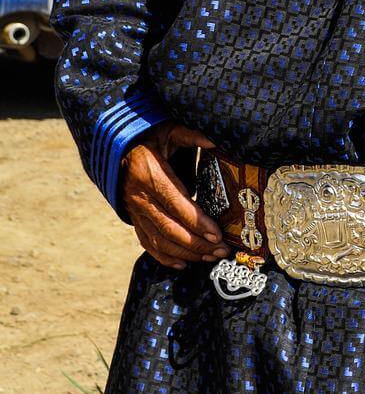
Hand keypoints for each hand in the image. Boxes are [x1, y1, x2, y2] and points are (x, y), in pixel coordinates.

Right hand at [122, 121, 228, 269]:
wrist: (114, 147)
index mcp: (150, 174)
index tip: (218, 234)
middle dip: (197, 243)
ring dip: (185, 253)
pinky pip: (146, 242)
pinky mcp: (132, 218)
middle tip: (221, 251)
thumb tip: (216, 141)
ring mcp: (134, 210)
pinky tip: (181, 263)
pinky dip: (163, 256)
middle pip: (170, 228)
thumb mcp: (168, 130)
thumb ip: (191, 135)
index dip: (198, 222)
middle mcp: (140, 197)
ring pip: (159, 240)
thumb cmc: (146, 136)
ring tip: (208, 257)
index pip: (177, 204)